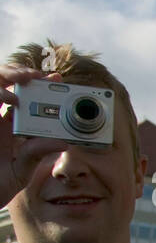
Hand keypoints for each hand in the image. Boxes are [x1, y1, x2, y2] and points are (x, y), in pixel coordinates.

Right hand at [1, 65, 62, 206]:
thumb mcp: (22, 169)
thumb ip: (36, 153)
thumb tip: (62, 142)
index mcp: (10, 125)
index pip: (24, 97)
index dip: (38, 84)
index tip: (56, 79)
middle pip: (5, 83)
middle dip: (21, 72)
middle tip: (37, 75)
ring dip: (8, 75)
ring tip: (24, 79)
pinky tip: (10, 101)